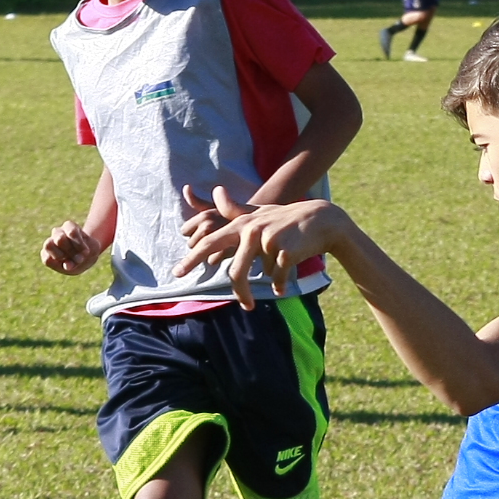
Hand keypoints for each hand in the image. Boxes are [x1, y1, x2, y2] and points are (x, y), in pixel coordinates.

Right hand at [41, 219, 103, 275]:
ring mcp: (50, 241)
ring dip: (61, 256)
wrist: (84, 257)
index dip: (79, 244)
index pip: (72, 232)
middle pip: (60, 239)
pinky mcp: (45, 253)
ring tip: (70, 262)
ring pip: (48, 245)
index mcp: (70, 226)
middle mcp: (58, 232)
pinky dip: (56, 264)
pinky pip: (46, 259)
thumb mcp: (93, 250)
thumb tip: (66, 265)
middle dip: (70, 252)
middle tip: (79, 259)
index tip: (86, 252)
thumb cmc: (89, 250)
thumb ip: (83, 255)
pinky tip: (64, 265)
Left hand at [174, 187, 345, 307]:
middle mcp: (251, 230)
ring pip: (257, 275)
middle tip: (247, 306)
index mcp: (241, 224)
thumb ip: (234, 209)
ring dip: (260, 289)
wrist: (321, 219)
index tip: (177, 273)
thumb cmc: (286, 219)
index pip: (210, 242)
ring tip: (259, 302)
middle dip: (239, 291)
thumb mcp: (259, 212)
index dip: (192, 258)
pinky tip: (284, 284)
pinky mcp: (284, 251)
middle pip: (235, 270)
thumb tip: (215, 191)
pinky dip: (280, 283)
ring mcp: (267, 240)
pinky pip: (276, 277)